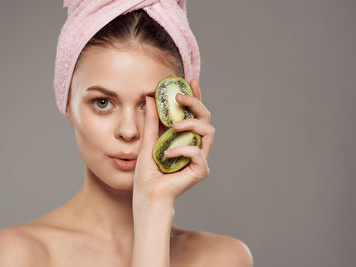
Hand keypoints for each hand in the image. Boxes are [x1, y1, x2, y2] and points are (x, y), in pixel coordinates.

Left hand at [133, 78, 214, 207]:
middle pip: (206, 117)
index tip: (190, 81)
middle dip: (195, 103)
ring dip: (191, 124)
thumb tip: (150, 98)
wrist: (146, 194)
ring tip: (174, 127)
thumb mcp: (147, 140)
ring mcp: (199, 157)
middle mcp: (195, 145)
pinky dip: (181, 150)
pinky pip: (196, 152)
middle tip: (179, 98)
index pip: (194, 113)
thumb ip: (151, 121)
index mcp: (184, 137)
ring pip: (209, 130)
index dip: (195, 96)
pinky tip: (167, 156)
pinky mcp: (201, 169)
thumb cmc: (147, 172)